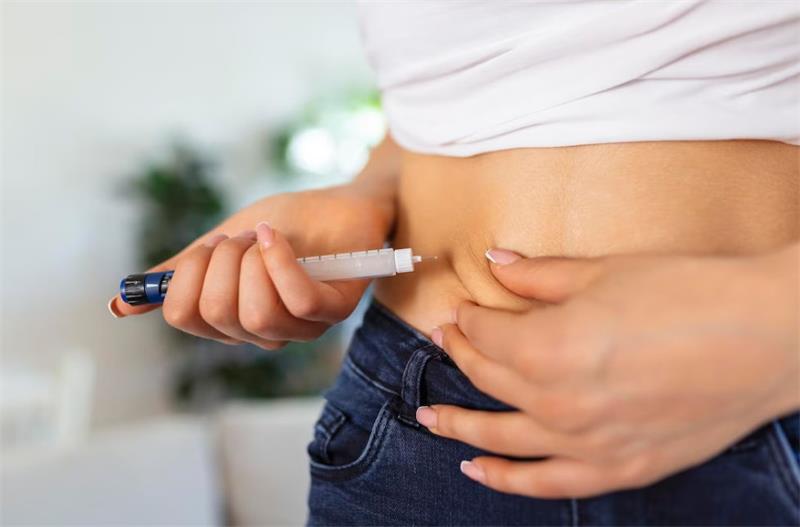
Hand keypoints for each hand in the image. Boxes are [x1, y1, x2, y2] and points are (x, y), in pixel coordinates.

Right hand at [108, 183, 393, 348]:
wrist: (342, 201)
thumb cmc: (288, 223)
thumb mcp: (222, 243)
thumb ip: (180, 274)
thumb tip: (120, 304)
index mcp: (233, 319)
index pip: (185, 317)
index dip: (186, 275)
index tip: (206, 247)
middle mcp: (266, 332)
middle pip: (216, 314)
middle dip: (220, 260)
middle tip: (241, 239)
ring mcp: (302, 326)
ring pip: (255, 314)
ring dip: (252, 260)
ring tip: (264, 237)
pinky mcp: (334, 310)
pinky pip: (296, 300)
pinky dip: (279, 261)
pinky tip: (277, 237)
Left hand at [416, 244, 798, 497]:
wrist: (769, 337)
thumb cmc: (691, 295)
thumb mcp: (605, 272)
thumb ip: (540, 276)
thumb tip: (497, 263)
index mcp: (548, 347)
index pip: (485, 332)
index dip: (468, 316)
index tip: (462, 307)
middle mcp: (557, 402)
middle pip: (487, 377)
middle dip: (459, 354)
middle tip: (445, 340)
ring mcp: (587, 442)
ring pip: (501, 436)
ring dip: (459, 425)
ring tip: (429, 417)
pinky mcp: (619, 468)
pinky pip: (546, 482)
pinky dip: (506, 479)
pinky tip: (478, 469)